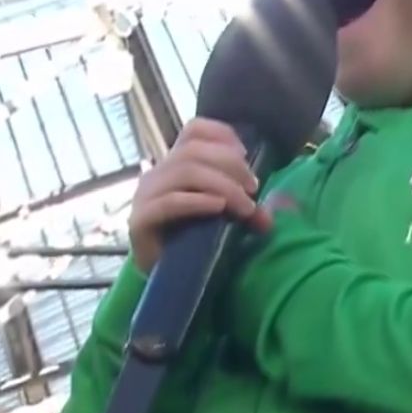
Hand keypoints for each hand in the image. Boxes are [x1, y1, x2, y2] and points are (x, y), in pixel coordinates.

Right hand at [126, 120, 272, 272]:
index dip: (221, 134)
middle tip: (253, 189)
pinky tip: (218, 208)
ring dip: (222, 185)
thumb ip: (245, 209)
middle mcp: (158, 174)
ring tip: (244, 207)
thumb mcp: (225, 218)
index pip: (193, 130)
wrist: (166, 282)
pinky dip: (197, 201)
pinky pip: (169, 202)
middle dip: (230, 166)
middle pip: (193, 151)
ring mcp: (146, 196)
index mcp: (176, 165)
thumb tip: (270, 216)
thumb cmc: (194, 242)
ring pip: (184, 172)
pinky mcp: (141, 220)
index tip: (245, 154)